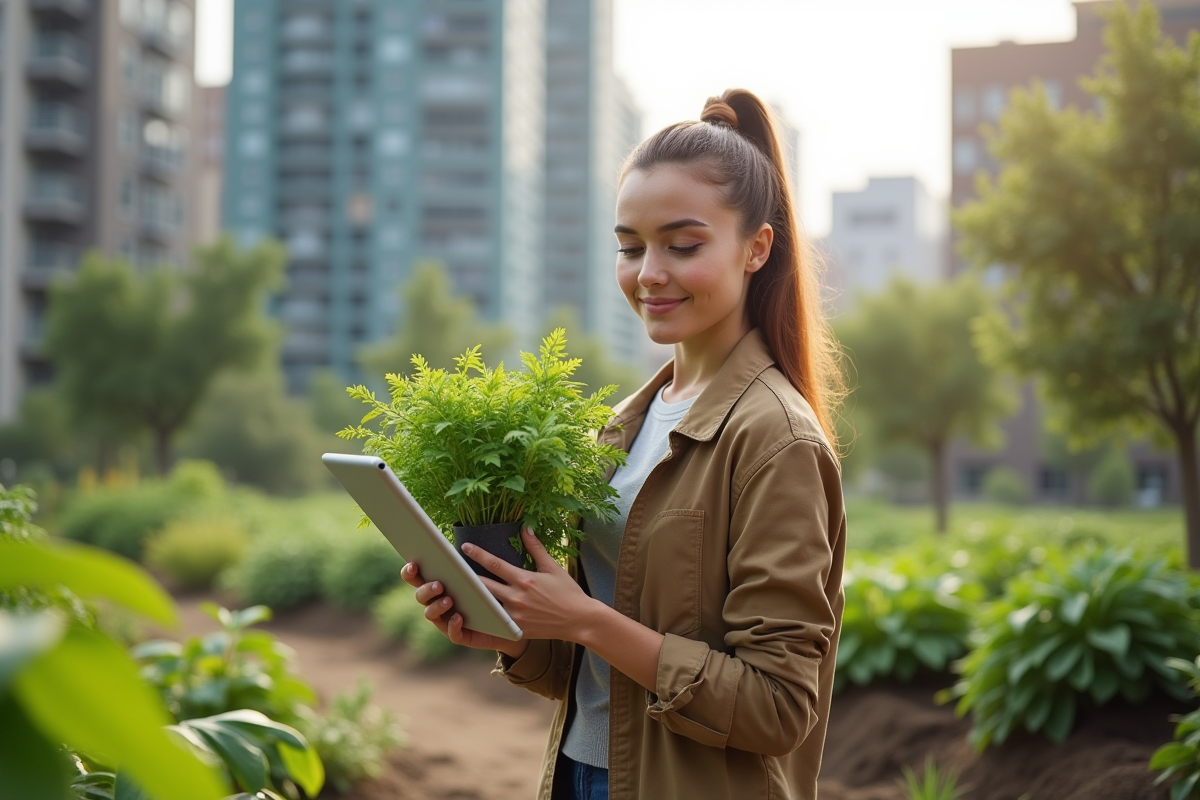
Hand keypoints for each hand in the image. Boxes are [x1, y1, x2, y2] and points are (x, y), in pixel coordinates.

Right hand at [400, 561, 528, 658]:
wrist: (514, 623)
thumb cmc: (503, 593)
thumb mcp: (498, 572)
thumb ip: (490, 558)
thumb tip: (501, 533)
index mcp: (443, 582)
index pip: (419, 575)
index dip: (410, 570)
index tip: (413, 562)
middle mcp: (440, 600)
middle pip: (421, 594)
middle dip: (425, 588)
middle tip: (438, 583)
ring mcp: (448, 619)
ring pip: (431, 613)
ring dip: (436, 606)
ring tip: (449, 599)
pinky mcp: (461, 635)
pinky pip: (452, 633)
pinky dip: (452, 625)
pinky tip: (459, 616)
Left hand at [465, 526, 600, 643]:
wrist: (580, 620)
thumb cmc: (568, 592)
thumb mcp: (552, 567)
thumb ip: (536, 548)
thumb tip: (526, 528)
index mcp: (525, 579)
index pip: (495, 564)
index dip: (478, 554)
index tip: (464, 547)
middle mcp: (517, 598)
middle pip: (483, 586)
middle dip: (466, 578)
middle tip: (451, 571)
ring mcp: (515, 616)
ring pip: (486, 605)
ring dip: (471, 598)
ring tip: (456, 591)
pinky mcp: (517, 629)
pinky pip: (494, 623)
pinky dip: (482, 618)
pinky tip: (470, 613)